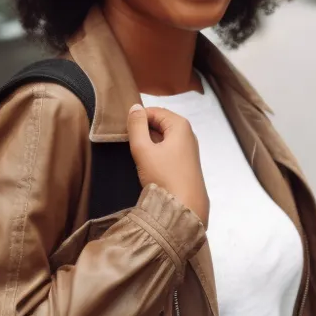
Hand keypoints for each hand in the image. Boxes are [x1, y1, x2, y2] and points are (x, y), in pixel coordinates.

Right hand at [126, 104, 208, 224]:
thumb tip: (135, 107)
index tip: (125, 132)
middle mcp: (188, 133)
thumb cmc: (163, 177)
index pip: (154, 111)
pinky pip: (169, 150)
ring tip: (140, 156)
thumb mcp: (144, 150)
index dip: (137, 119)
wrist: (184, 208)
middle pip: (160, 123)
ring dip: (149, 143)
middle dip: (144, 131)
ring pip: (164, 138)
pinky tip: (150, 166)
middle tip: (131, 145)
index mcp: (180, 125)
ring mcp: (189, 149)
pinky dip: (157, 153)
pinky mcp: (187, 163)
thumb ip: (136, 126)